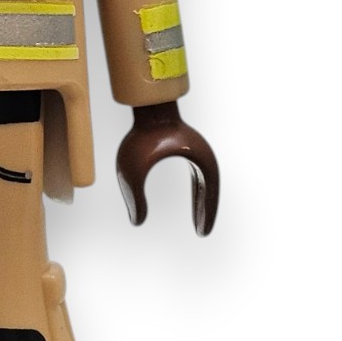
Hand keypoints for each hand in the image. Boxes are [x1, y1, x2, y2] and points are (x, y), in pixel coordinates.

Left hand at [115, 100, 218, 235]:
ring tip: (201, 224)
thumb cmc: (140, 136)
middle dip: (206, 213)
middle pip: (209, 192)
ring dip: (203, 204)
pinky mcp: (188, 149)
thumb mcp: (132, 170)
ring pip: (205, 186)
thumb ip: (134, 197)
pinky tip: (196, 204)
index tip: (202, 233)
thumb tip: (137, 222)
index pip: (208, 195)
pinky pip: (198, 178)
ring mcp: (196, 152)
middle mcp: (202, 157)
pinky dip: (199, 193)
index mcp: (199, 161)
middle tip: (202, 233)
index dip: (205, 215)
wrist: (146, 107)